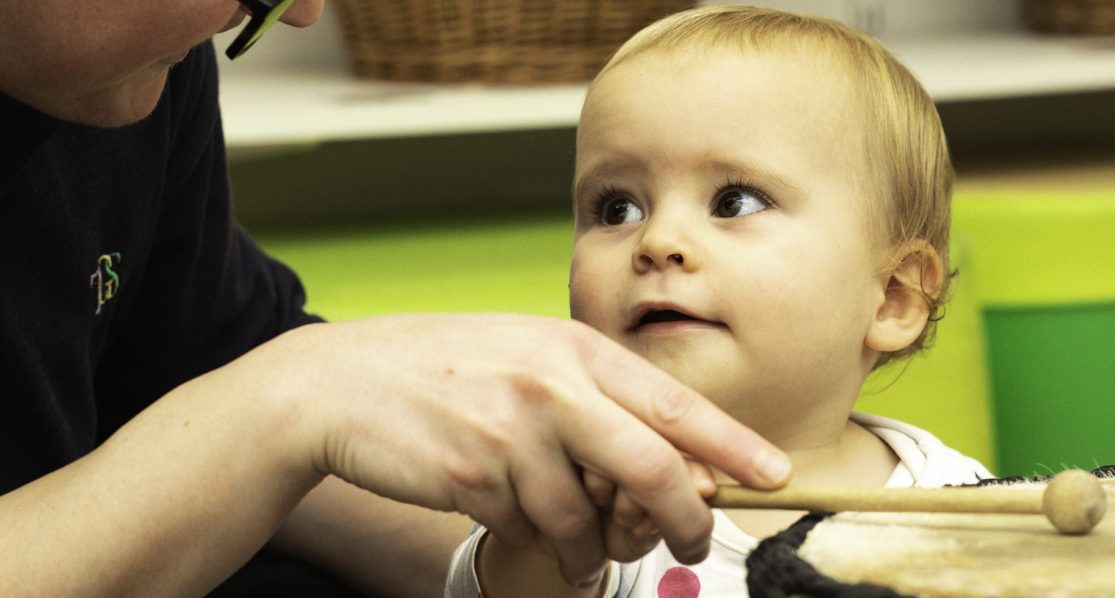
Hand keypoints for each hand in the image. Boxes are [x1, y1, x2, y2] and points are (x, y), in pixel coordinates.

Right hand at [224, 313, 789, 585]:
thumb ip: (593, 396)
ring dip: (593, 548)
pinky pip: (529, 530)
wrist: (340, 384)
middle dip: (685, 519)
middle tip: (695, 542)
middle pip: (650, 469)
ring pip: (587, 518)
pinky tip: (511, 516)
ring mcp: (509, 432)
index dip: (732, 445)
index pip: (674, 404)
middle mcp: (550, 385)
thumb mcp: (527, 356)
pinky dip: (534, 539)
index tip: (775, 473)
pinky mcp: (470, 476)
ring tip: (577, 544)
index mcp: (574, 349)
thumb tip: (670, 460)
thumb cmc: (446, 370)